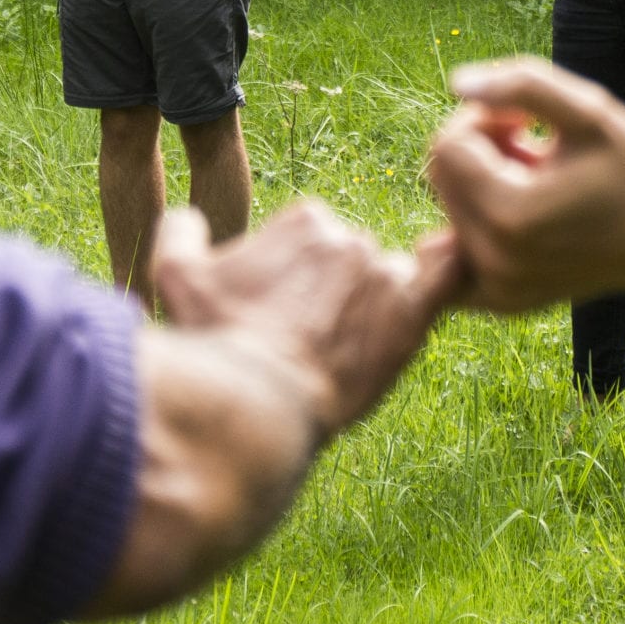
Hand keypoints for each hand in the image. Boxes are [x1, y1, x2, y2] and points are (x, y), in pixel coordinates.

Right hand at [155, 202, 457, 437]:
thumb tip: (190, 219)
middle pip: (347, 262)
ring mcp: (387, 275)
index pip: (310, 239)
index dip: (290, 277)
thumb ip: (180, 231)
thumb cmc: (215, 340)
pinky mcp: (414, 316)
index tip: (275, 312)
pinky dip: (450, 269)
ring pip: (387, 283)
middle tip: (303, 340)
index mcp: (305, 219)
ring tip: (341, 351)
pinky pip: (448, 278)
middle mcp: (351, 237)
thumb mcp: (174, 277)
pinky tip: (445, 271)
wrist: (260, 405)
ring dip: (369, 307)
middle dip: (327, 293)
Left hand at [423, 56, 624, 312]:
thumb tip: (458, 83)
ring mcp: (496, 289)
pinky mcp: (501, 301)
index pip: (448, 145)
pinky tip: (516, 214)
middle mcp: (494, 260)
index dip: (485, 120)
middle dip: (480, 151)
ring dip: (483, 185)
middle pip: (441, 178)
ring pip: (450, 209)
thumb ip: (521, 86)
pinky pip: (454, 256)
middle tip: (534, 151)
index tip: (530, 125)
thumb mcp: (588, 111)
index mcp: (509, 214)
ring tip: (537, 182)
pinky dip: (473, 228)